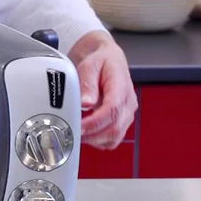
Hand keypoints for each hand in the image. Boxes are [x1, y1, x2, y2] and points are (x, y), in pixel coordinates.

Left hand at [69, 30, 137, 149]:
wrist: (107, 60)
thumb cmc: (100, 62)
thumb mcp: (90, 66)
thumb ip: (88, 84)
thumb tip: (85, 103)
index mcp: (121, 87)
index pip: (112, 110)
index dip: (94, 123)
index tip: (78, 128)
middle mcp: (128, 103)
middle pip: (115, 128)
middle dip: (92, 135)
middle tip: (72, 133)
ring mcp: (126, 113)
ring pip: (115, 137)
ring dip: (95, 140)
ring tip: (76, 134)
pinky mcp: (121, 121)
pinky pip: (112, 138)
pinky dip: (98, 141)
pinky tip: (85, 134)